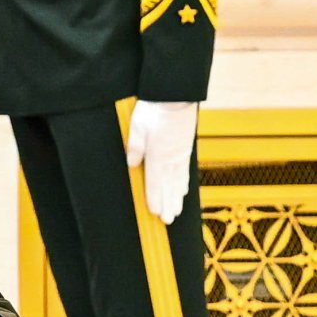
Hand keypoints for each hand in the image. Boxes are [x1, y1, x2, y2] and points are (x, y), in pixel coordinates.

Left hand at [125, 101, 198, 223]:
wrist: (176, 97)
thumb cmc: (155, 111)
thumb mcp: (137, 127)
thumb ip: (134, 148)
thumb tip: (131, 165)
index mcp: (158, 156)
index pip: (155, 183)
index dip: (156, 199)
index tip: (156, 214)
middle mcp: (171, 158)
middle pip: (169, 187)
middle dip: (168, 204)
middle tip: (168, 220)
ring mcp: (180, 154)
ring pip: (179, 181)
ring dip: (177, 197)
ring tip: (176, 211)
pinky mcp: (185, 148)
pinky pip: (185, 171)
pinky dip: (184, 183)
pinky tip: (184, 190)